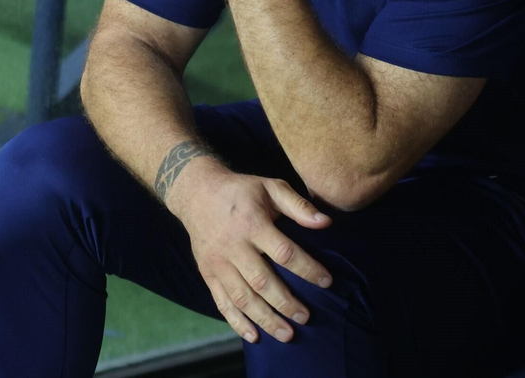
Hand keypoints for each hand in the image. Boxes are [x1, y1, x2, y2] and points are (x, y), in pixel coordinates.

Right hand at [166, 159, 334, 343]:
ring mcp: (218, 263)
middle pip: (262, 281)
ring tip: (287, 334)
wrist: (196, 192)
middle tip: (306, 317)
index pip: (284, 252)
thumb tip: (327, 222)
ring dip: (265, 319)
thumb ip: (298, 206)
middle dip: (286, 303)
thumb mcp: (271, 187)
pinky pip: (222, 302)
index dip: (307, 269)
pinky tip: (254, 336)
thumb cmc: (241, 191)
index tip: (327, 282)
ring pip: (242, 297)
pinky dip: (237, 322)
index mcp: (253, 224)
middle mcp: (234, 246)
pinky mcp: (207, 273)